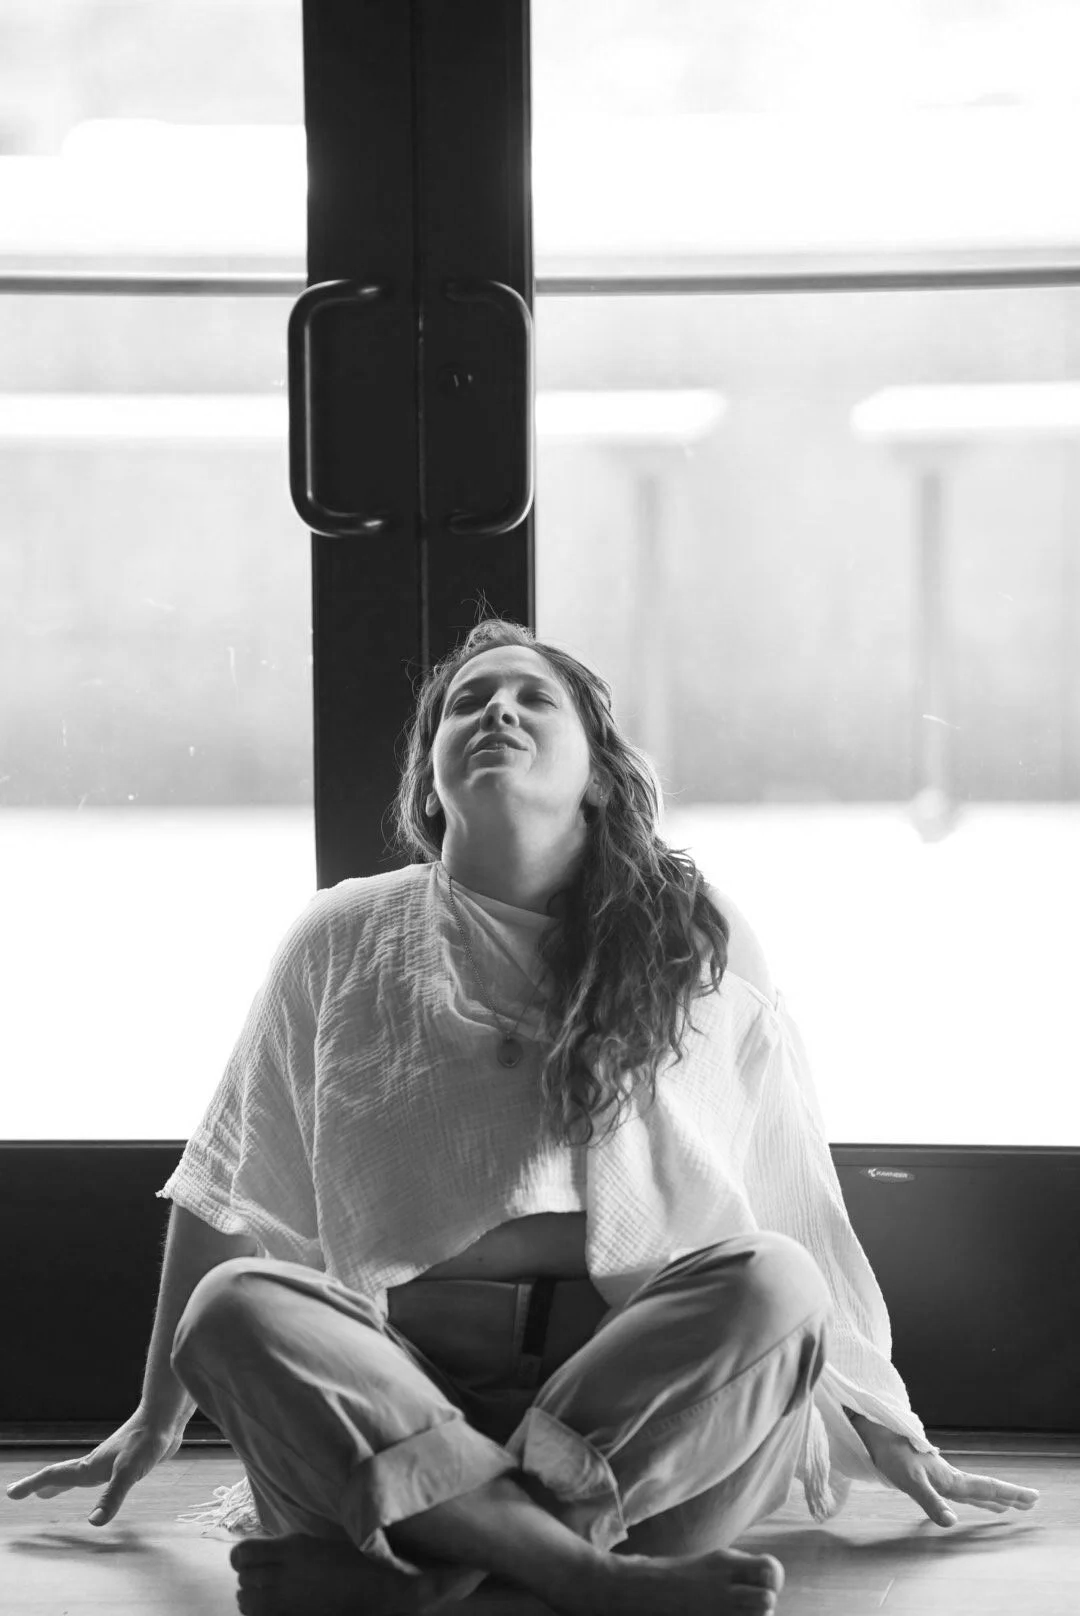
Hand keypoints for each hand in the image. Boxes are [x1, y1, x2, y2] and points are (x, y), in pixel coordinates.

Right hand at [5, 1410, 185, 1526]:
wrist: (166, 1419)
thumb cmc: (146, 1441)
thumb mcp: (128, 1473)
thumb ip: (112, 1496)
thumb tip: (93, 1523)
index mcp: (90, 1466)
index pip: (54, 1476)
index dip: (32, 1485)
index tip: (10, 1493)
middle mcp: (95, 1463)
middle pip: (61, 1475)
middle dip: (39, 1486)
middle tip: (20, 1493)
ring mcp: (110, 1461)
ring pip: (78, 1475)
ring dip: (60, 1484)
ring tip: (49, 1493)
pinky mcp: (125, 1462)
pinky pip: (97, 1477)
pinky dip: (86, 1483)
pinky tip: (97, 1484)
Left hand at [847, 1413, 1039, 1526]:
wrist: (873, 1431)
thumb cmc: (891, 1454)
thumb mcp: (911, 1481)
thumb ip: (931, 1502)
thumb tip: (952, 1523)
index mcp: (949, 1479)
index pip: (986, 1488)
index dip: (1009, 1493)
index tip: (1033, 1497)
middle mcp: (948, 1476)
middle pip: (984, 1488)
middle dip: (1008, 1496)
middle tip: (1032, 1501)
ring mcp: (938, 1474)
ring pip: (971, 1488)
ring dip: (990, 1497)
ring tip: (1006, 1505)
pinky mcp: (925, 1473)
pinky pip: (955, 1488)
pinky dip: (969, 1495)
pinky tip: (965, 1497)